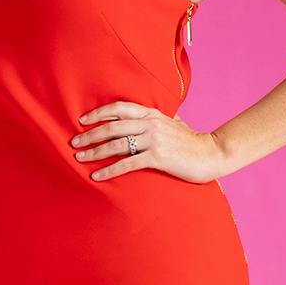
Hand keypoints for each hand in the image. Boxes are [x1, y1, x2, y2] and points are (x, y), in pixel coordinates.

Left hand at [72, 101, 229, 182]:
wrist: (212, 153)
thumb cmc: (191, 141)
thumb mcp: (173, 123)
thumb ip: (156, 119)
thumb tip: (145, 117)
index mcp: (152, 113)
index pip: (119, 108)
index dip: (98, 113)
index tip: (82, 120)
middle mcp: (150, 123)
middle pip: (112, 127)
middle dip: (90, 135)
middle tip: (73, 142)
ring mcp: (154, 140)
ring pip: (116, 144)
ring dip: (95, 152)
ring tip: (79, 158)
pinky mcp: (158, 157)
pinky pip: (127, 164)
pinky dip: (109, 170)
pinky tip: (97, 176)